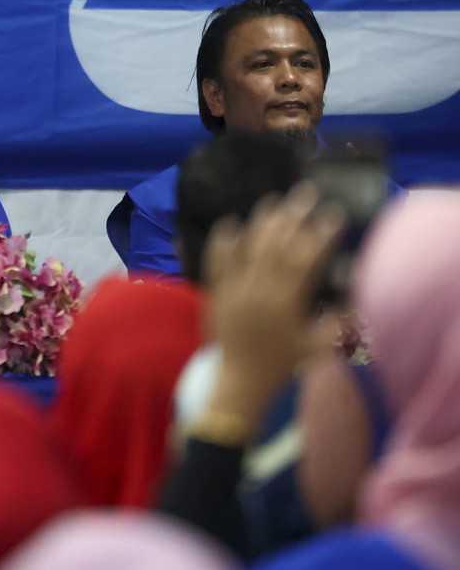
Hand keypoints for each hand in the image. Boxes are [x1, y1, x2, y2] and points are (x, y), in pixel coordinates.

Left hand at [202, 183, 344, 427]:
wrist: (241, 381)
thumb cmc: (282, 364)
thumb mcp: (316, 346)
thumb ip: (337, 321)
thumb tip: (356, 295)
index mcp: (286, 301)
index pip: (306, 259)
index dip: (320, 235)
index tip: (334, 215)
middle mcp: (259, 289)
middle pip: (277, 244)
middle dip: (294, 216)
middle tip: (307, 192)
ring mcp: (235, 288)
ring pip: (249, 247)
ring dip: (262, 221)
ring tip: (275, 199)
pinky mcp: (217, 292)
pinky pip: (217, 261)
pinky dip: (223, 241)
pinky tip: (230, 222)